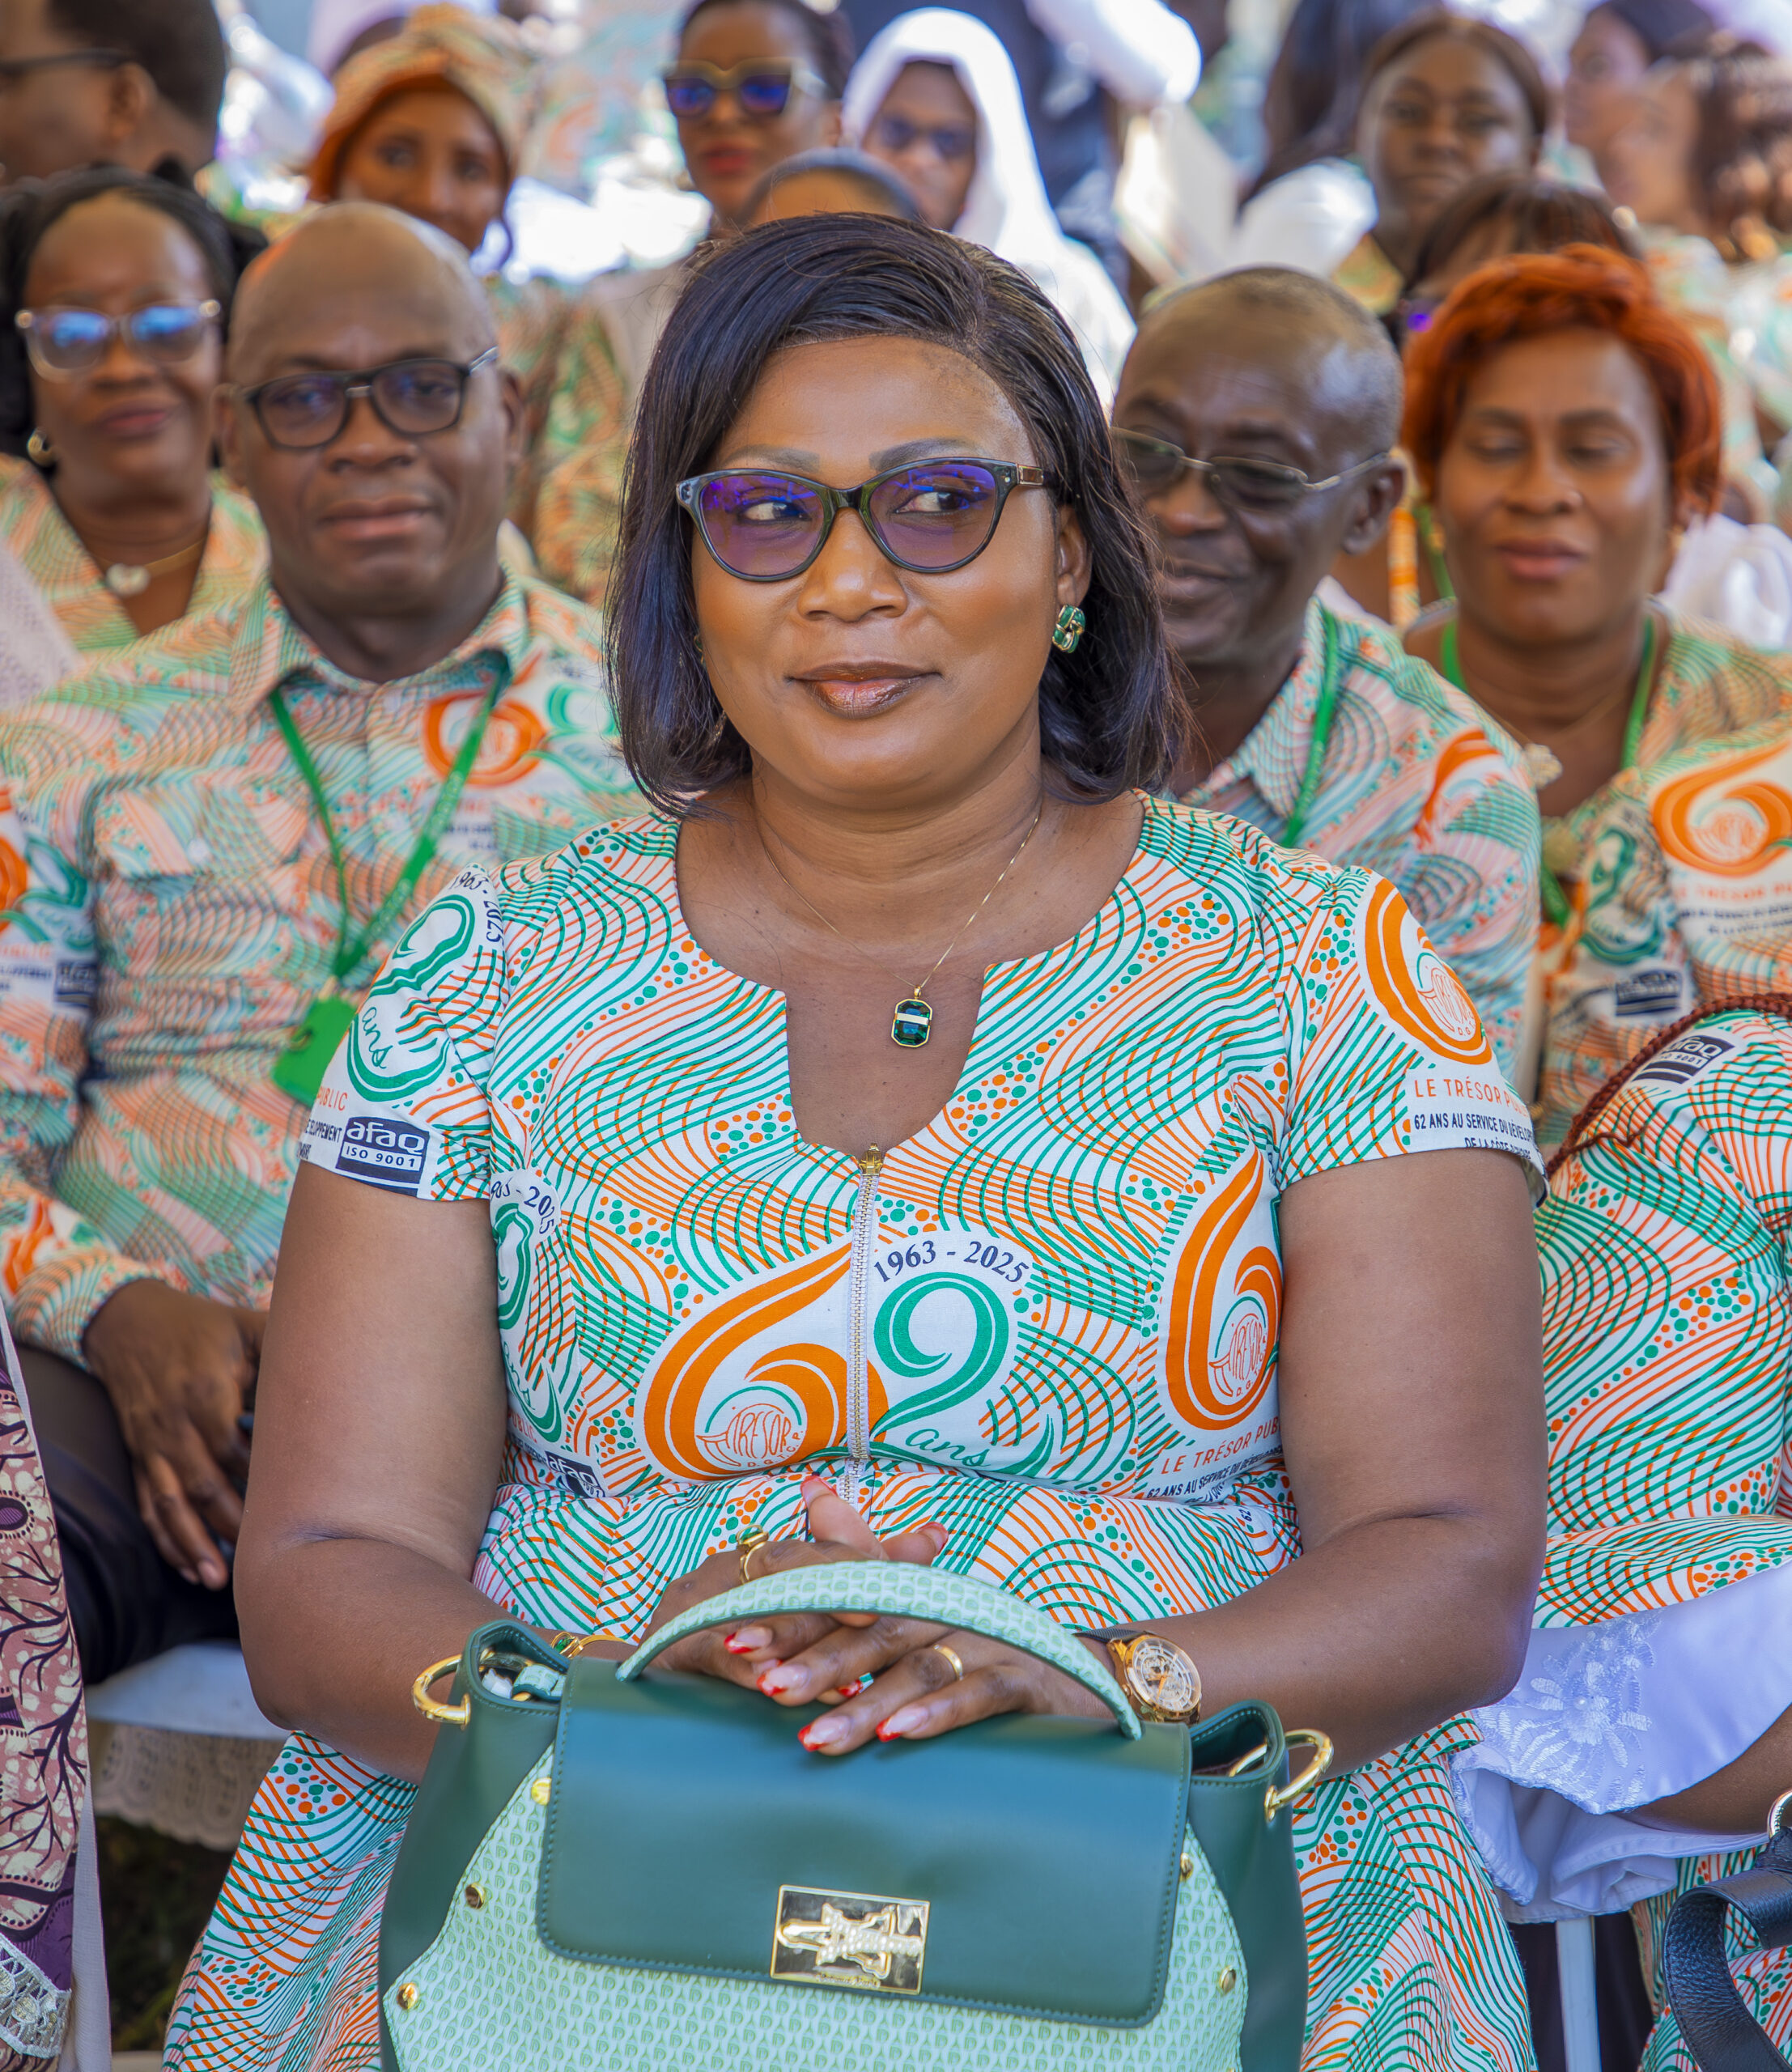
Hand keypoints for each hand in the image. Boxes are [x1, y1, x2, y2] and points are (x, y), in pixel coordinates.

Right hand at [83, 1280, 263, 1589]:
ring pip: (172, 1503)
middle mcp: (175, 1425)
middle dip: (232, 1524)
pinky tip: (184, 1567)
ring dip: (193, 1544)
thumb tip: (341, 1355)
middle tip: (266, 1556)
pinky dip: (165, 1538)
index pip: (233, 1447)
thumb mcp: (243, 1325)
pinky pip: (149, 1504)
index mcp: (206, 1392)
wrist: (125, 1323)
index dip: (261, 1478)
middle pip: (205, 1484)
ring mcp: (152, 1445)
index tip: (294, 1504)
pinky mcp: (139, 1457)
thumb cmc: (199, 1325)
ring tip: (216, 1581)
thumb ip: (284, 1344)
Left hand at [652, 1476, 1109, 1751]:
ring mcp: (988, 1639)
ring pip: (915, 1665)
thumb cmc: (990, 1664)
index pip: (846, 1600)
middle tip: (759, 1683)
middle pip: (872, 1626)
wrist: (1093, 1683)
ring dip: (862, 1698)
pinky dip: (936, 1713)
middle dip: (813, 1655)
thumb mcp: (921, 1642)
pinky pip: (977, 1692)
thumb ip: (860, 1612)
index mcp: (917, 1600)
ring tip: (813, 1736)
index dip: (790, 1618)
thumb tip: (799, 1554)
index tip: (734, 1641)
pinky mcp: (1027, 1677)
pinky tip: (898, 1735)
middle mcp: (947, 1610)